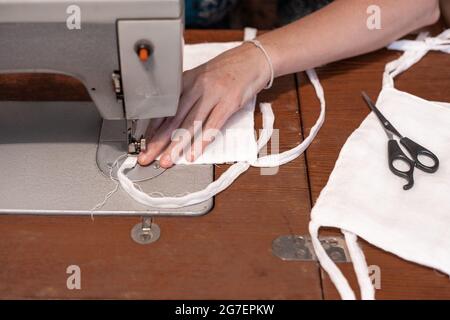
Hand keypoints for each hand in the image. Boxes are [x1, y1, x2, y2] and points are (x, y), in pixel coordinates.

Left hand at [137, 42, 270, 167]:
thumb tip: (171, 117)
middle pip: (173, 119)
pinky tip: (193, 154)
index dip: (152, 128)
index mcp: (187, 80)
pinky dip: (202, 142)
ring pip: (190, 124)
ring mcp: (213, 94)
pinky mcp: (229, 102)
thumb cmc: (229, 68)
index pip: (164, 108)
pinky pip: (212, 125)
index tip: (143, 144)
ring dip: (177, 146)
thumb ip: (187, 94)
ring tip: (167, 160)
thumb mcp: (202, 76)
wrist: (254, 58)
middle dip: (158, 141)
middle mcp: (197, 87)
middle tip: (146, 157)